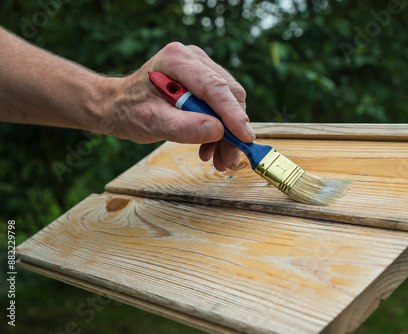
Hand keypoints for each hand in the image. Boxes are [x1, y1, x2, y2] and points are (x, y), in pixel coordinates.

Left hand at [98, 42, 254, 171]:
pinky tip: (209, 147)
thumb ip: (183, 127)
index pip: (215, 87)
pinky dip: (220, 128)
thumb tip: (218, 131)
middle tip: (229, 160)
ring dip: (228, 133)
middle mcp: (193, 58)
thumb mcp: (151, 123)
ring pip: (229, 102)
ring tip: (219, 160)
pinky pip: (221, 105)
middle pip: (228, 94)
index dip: (233, 114)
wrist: (118, 106)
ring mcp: (200, 67)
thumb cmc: (129, 111)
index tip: (245, 138)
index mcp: (178, 60)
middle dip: (232, 129)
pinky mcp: (203, 80)